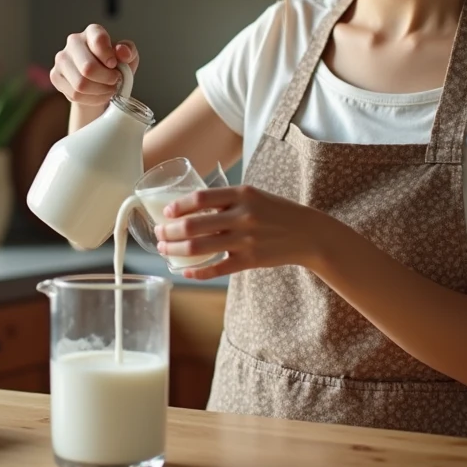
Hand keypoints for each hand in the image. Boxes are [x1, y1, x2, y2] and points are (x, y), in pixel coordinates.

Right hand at [51, 24, 138, 106]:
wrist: (100, 81)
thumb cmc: (115, 66)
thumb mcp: (128, 57)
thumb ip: (129, 51)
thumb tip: (122, 52)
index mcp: (92, 32)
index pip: (98, 40)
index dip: (108, 56)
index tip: (114, 65)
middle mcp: (74, 42)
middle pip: (88, 68)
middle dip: (106, 79)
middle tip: (115, 81)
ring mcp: (62, 59)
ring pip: (80, 84)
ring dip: (100, 91)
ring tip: (109, 89)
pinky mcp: (55, 75)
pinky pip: (74, 94)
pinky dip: (91, 99)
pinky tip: (98, 95)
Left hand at [154, 185, 341, 279]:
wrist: (308, 233)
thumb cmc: (277, 211)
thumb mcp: (254, 195)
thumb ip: (227, 200)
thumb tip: (192, 207)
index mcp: (241, 194)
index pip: (200, 198)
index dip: (178, 206)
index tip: (165, 212)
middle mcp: (242, 216)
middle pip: (194, 225)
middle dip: (169, 231)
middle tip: (158, 234)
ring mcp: (245, 240)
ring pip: (200, 248)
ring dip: (177, 250)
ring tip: (165, 250)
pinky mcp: (249, 260)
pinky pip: (217, 268)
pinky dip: (198, 271)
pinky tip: (186, 271)